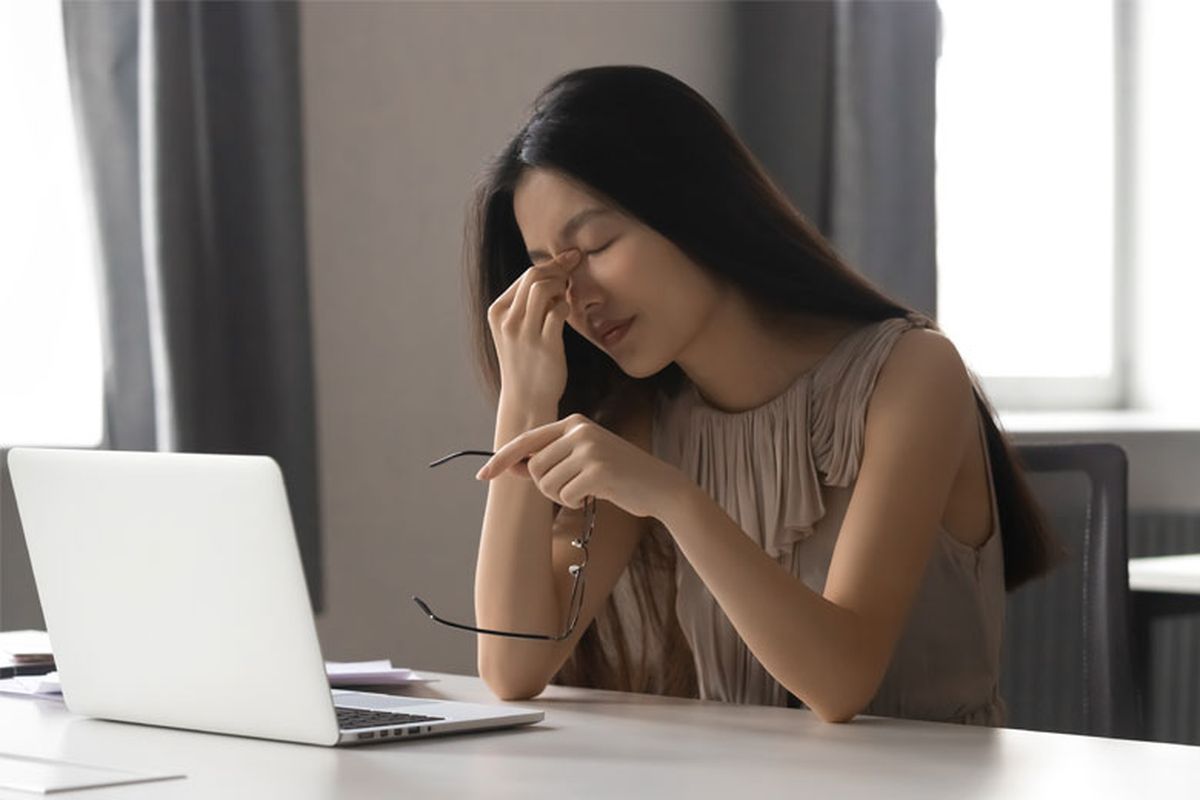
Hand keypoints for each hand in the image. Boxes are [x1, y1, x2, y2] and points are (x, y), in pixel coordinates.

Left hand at [474, 413, 688, 519]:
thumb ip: (548, 461)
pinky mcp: (597, 469)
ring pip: (546, 483)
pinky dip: (575, 502)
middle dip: (546, 486)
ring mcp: (589, 448)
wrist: (660, 487)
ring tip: (586, 490)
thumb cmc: (618, 476)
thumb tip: (509, 467)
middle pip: (534, 467)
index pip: (527, 440)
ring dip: (561, 496)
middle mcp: (579, 430)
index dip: (502, 459)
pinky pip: (565, 495)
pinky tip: (597, 494)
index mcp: (574, 423)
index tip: (482, 475)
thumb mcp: (581, 461)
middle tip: (573, 489)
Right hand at [486, 249, 581, 409]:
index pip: (524, 276)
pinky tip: (569, 312)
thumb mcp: (515, 330)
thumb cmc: (526, 362)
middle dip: (558, 268)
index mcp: (497, 312)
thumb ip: (525, 305)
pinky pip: (558, 311)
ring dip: (562, 286)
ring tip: (568, 294)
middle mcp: (507, 320)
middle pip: (533, 275)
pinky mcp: (544, 345)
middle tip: (574, 269)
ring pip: (543, 288)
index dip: (550, 265)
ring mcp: (524, 333)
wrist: (526, 399)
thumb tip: (551, 275)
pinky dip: (567, 306)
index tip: (567, 261)